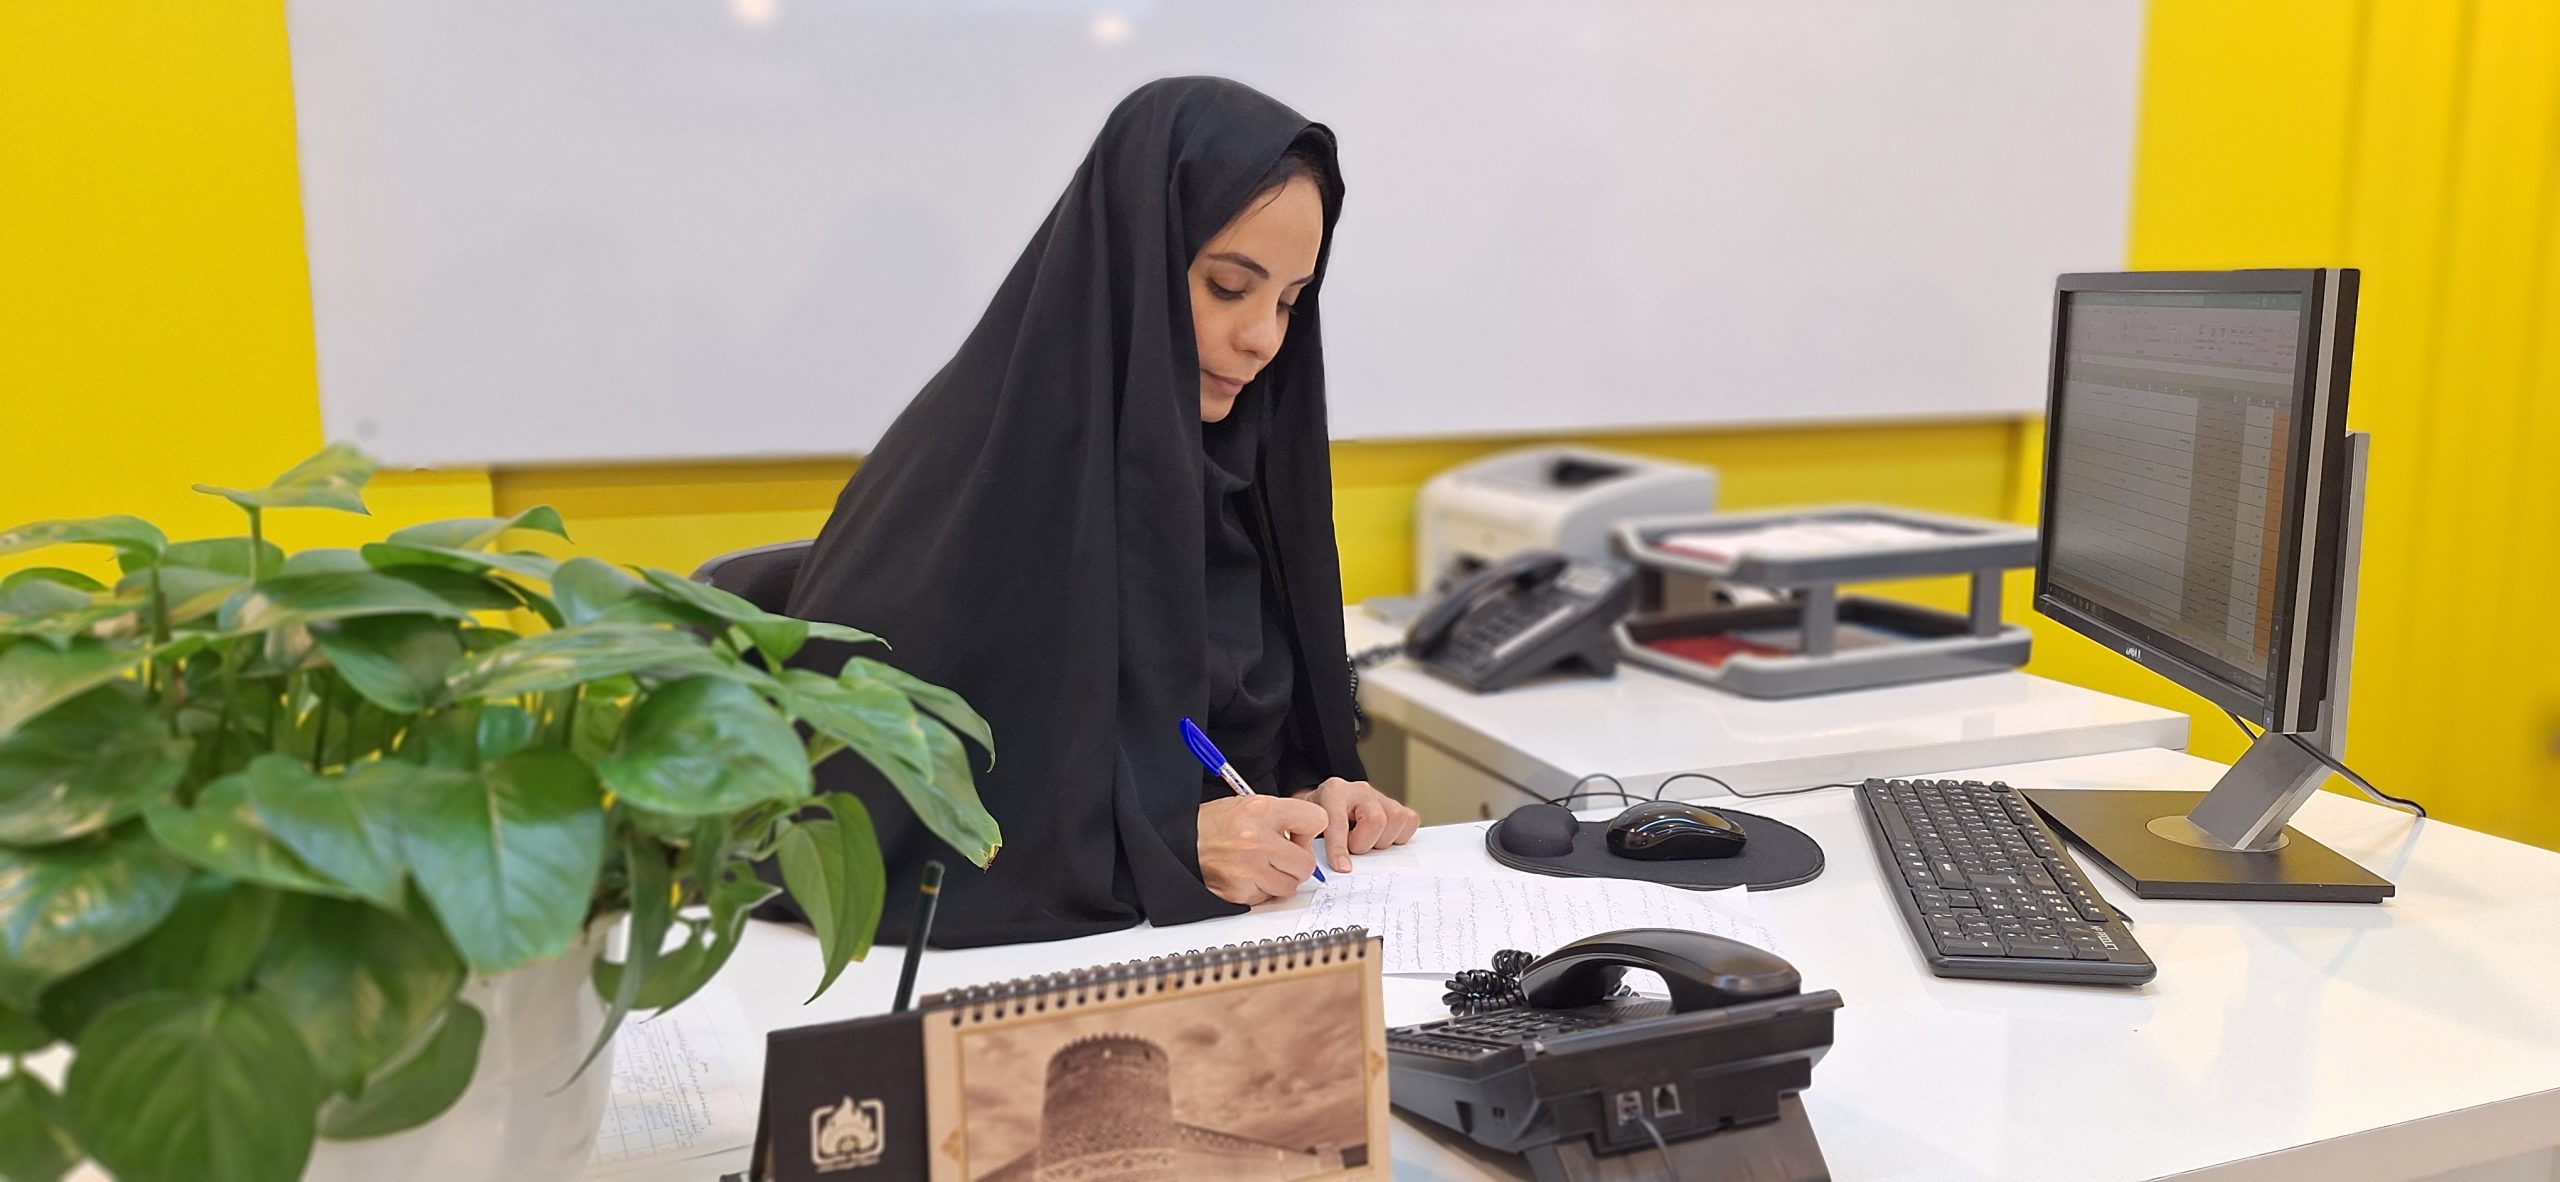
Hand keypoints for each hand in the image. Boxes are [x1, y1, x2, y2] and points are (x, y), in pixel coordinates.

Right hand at [1198, 794, 1330, 904]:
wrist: (1180, 841)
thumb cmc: (1216, 823)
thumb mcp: (1250, 804)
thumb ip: (1284, 817)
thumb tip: (1309, 838)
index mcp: (1262, 811)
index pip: (1316, 820)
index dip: (1310, 829)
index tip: (1298, 833)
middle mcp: (1256, 840)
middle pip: (1306, 864)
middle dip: (1297, 862)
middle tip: (1281, 855)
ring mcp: (1248, 870)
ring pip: (1289, 886)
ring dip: (1279, 879)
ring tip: (1260, 865)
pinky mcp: (1238, 892)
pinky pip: (1267, 898)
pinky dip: (1260, 890)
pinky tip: (1246, 875)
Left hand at [1296, 777, 1422, 873]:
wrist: (1326, 803)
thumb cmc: (1318, 819)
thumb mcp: (1308, 828)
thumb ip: (1313, 845)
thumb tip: (1329, 868)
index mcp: (1333, 792)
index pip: (1338, 822)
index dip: (1339, 848)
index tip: (1342, 868)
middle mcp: (1359, 790)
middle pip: (1376, 819)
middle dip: (1364, 843)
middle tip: (1353, 849)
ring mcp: (1379, 796)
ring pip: (1396, 819)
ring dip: (1382, 841)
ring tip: (1366, 843)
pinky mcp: (1395, 804)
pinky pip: (1409, 820)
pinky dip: (1398, 836)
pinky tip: (1381, 839)